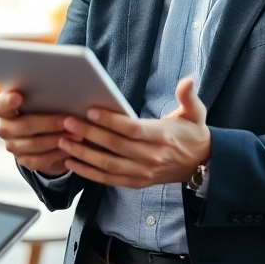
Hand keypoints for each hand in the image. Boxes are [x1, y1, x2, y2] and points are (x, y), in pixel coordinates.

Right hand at [0, 90, 71, 177]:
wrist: (42, 132)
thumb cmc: (42, 107)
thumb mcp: (40, 99)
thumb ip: (43, 95)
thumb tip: (64, 89)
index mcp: (2, 109)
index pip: (0, 105)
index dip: (8, 101)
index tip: (18, 96)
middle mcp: (4, 128)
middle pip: (24, 125)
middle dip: (48, 123)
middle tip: (68, 121)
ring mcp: (12, 146)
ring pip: (35, 144)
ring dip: (57, 139)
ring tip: (76, 135)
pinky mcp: (23, 160)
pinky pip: (40, 159)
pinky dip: (56, 154)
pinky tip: (70, 149)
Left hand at [58, 77, 210, 189]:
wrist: (201, 165)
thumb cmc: (193, 135)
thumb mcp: (195, 113)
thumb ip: (188, 96)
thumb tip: (187, 80)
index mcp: (162, 137)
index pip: (132, 129)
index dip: (110, 121)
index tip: (90, 110)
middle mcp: (151, 157)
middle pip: (114, 146)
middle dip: (88, 134)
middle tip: (67, 122)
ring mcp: (142, 173)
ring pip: (107, 165)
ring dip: (83, 154)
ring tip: (63, 142)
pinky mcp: (136, 182)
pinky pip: (108, 179)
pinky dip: (88, 173)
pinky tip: (71, 162)